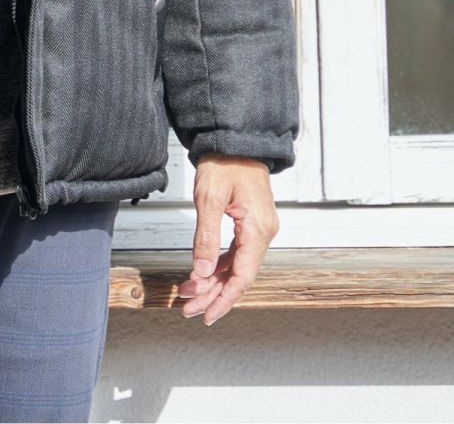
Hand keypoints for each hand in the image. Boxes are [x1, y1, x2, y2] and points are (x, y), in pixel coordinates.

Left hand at [174, 153, 278, 324]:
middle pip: (240, 275)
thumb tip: (201, 271)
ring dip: (214, 282)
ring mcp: (259, 228)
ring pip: (237, 266)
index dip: (225, 298)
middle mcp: (263, 232)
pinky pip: (236, 252)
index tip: (207, 314)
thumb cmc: (224, 161)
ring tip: (190, 295)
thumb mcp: (209, 198)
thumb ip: (206, 237)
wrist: (234, 137)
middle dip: (214, 294)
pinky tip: (203, 274)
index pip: (243, 275)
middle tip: (189, 310)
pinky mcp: (250, 223)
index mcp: (258, 228)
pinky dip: (219, 265)